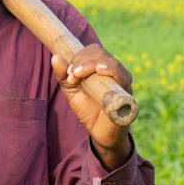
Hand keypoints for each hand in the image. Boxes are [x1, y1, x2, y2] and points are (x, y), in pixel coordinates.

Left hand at [49, 45, 133, 165]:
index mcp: (103, 68)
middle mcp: (116, 73)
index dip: (80, 56)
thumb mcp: (72, 91)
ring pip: (111, 63)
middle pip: (101, 53)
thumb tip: (55, 57)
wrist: (101, 134)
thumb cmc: (88, 110)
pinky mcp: (128, 95)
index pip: (94, 50)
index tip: (69, 72)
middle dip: (83, 61)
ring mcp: (124, 83)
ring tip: (78, 75)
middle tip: (72, 75)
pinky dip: (111, 71)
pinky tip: (101, 71)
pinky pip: (123, 78)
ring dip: (91, 65)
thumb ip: (64, 75)